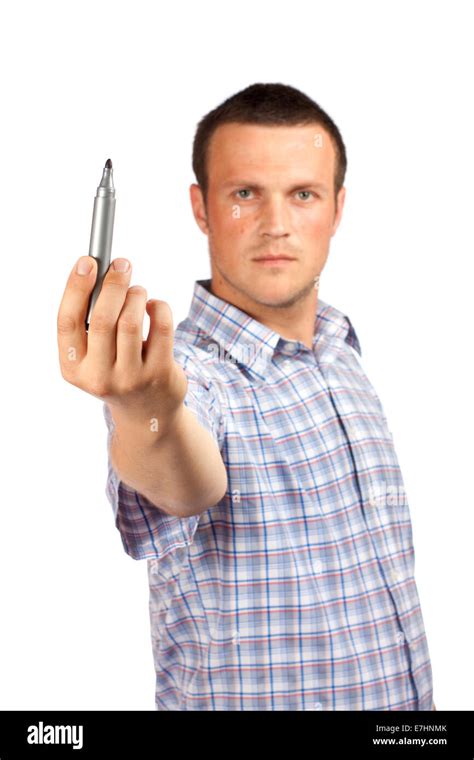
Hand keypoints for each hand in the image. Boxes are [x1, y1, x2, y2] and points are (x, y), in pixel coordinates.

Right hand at [57, 256, 187, 431]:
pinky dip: (158, 307)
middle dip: (113, 283)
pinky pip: (161, 327)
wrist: (147, 413)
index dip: (76, 287)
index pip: (67, 321)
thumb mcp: (93, 355)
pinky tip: (154, 306)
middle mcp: (98, 376)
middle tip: (122, 264)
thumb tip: (98, 270)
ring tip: (138, 291)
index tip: (87, 261)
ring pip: (132, 321)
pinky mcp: (160, 374)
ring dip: (136, 295)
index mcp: (72, 367)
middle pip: (103, 318)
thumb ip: (90, 321)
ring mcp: (130, 378)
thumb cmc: (116, 370)